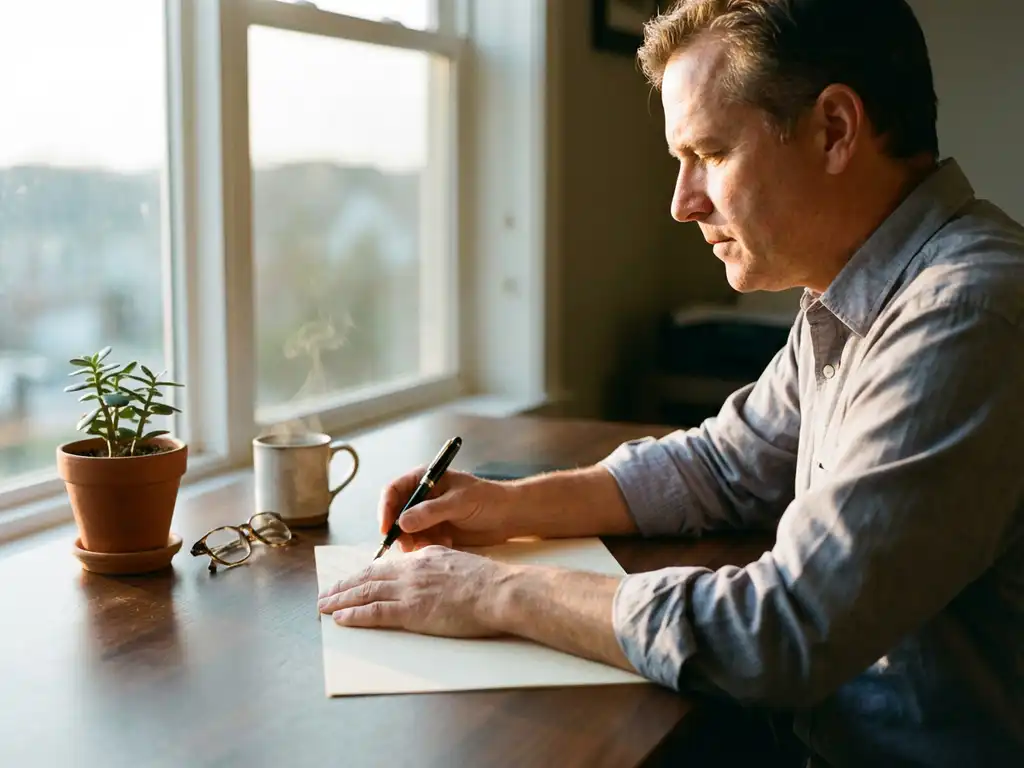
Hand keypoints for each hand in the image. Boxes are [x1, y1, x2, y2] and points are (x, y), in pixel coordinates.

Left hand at [317, 545, 504, 636]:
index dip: (365, 574)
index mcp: (424, 557)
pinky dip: (355, 615)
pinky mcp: (412, 611)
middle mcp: (412, 570)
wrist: (498, 591)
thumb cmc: (488, 581)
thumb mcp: (459, 562)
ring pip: (366, 592)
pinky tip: (340, 618)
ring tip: (323, 606)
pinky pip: (375, 612)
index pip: (387, 565)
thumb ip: (439, 565)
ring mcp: (410, 590)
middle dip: (344, 586)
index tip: (351, 580)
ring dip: (340, 600)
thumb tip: (430, 572)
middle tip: (326, 593)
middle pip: (369, 577)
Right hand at [377, 467, 518, 551]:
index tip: (387, 529)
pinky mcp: (436, 532)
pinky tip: (448, 544)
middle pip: (396, 515)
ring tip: (438, 543)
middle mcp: (422, 497)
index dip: (385, 509)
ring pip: (407, 532)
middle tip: (410, 546)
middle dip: (400, 531)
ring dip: (416, 541)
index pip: (393, 491)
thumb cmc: (487, 500)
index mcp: (424, 479)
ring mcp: (428, 515)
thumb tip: (401, 522)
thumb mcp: (459, 502)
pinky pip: (421, 542)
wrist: (509, 516)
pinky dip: (429, 546)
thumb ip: (430, 512)